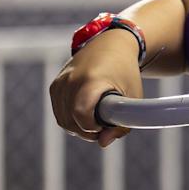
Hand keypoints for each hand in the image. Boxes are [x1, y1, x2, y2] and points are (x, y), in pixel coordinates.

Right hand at [49, 29, 142, 146]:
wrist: (111, 45)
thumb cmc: (126, 73)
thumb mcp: (133, 98)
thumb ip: (121, 125)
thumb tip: (103, 144)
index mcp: (92, 80)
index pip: (81, 114)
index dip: (92, 128)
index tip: (105, 125)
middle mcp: (71, 80)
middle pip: (71, 121)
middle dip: (88, 131)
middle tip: (105, 127)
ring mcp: (60, 82)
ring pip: (63, 120)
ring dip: (79, 128)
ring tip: (98, 121)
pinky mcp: (55, 85)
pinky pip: (59, 113)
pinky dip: (71, 120)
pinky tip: (87, 115)